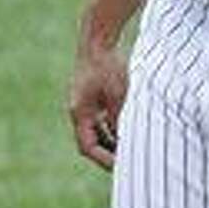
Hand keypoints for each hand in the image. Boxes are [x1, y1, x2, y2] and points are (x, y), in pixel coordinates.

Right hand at [68, 44, 128, 170]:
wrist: (98, 40)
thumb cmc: (109, 66)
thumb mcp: (119, 95)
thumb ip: (119, 119)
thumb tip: (125, 141)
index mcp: (80, 113)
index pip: (88, 147)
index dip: (104, 160)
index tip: (122, 167)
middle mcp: (78, 111)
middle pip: (89, 143)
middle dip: (107, 154)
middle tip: (127, 163)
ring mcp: (83, 104)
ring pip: (95, 132)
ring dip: (110, 142)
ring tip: (129, 149)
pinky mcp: (91, 97)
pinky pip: (99, 120)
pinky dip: (111, 128)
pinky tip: (128, 129)